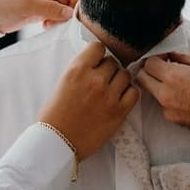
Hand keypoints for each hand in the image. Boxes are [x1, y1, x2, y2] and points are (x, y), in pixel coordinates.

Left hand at [0, 0, 77, 32]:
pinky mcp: (39, 10)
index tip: (78, 14)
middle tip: (66, 23)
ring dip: (62, 18)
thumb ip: (51, 8)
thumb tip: (70, 13)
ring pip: (62, 8)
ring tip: (52, 25)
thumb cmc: (2, 3)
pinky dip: (55, 22)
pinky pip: (54, 15)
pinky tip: (47, 26)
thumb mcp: (27, 4)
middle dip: (69, 11)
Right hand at [37, 41, 139, 159]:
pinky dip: (128, 93)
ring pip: (125, 75)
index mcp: (77, 69)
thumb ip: (81, 68)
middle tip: (101, 81)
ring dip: (119, 80)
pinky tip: (119, 99)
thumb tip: (97, 59)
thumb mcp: (63, 82)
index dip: (98, 55)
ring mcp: (108, 96)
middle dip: (108, 70)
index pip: (98, 47)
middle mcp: (94, 80)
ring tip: (110, 90)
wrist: (57, 142)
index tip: (96, 62)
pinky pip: (134, 92)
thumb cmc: (55, 114)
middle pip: (113, 62)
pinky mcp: (119, 112)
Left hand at [137, 52, 189, 134]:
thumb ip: (182, 58)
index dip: (155, 58)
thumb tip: (171, 55)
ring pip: (151, 92)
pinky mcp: (172, 119)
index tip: (163, 58)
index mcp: (173, 77)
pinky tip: (183, 95)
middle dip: (149, 71)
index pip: (148, 64)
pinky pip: (163, 105)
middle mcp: (166, 94)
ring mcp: (167, 109)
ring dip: (157, 85)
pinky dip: (167, 98)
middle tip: (162, 67)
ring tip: (176, 82)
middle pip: (142, 79)